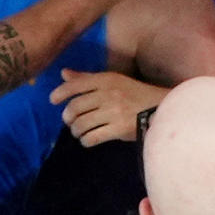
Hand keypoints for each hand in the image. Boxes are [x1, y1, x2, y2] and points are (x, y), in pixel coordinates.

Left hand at [51, 69, 166, 146]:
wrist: (162, 108)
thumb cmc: (135, 94)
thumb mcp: (113, 81)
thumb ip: (87, 79)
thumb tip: (63, 73)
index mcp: (106, 80)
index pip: (75, 85)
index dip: (60, 93)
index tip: (52, 101)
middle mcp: (108, 94)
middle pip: (75, 107)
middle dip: (68, 117)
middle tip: (70, 121)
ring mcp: (113, 112)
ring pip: (81, 124)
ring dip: (76, 131)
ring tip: (79, 132)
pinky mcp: (119, 129)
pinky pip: (92, 137)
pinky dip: (86, 141)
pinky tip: (88, 140)